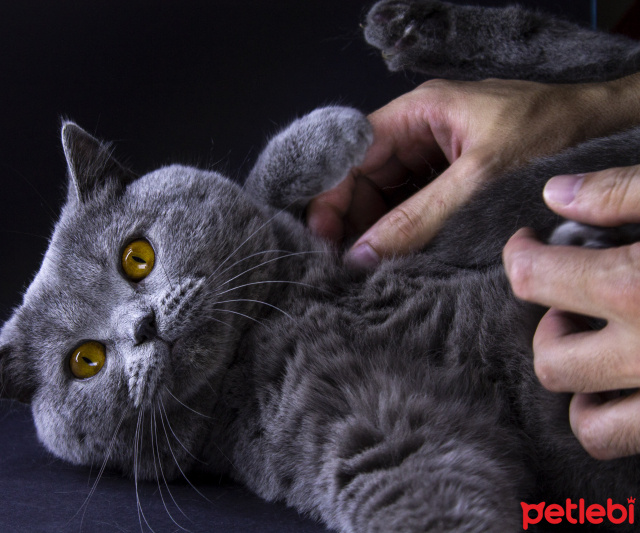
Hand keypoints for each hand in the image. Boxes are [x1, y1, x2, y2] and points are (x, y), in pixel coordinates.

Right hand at [307, 75, 639, 266]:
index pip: (351, 151)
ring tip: (367, 269)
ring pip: (388, 196)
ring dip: (376, 230)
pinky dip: (404, 233)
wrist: (612, 130)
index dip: (329, 192)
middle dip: (351, 218)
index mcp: (419, 112)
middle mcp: (423, 132)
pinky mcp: (456, 180)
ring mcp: (439, 157)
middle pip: (364, 177)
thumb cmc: (555, 135)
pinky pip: (415, 207)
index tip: (319, 234)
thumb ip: (418, 219)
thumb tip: (364, 256)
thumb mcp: (480, 180)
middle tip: (343, 263)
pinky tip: (397, 259)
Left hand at [503, 164, 639, 458]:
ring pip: (584, 418)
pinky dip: (611, 419)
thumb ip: (620, 193)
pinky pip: (622, 442)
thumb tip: (555, 194)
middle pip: (549, 356)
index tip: (528, 246)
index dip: (519, 257)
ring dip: (580, 380)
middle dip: (552, 324)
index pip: (531, 279)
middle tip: (577, 298)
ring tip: (602, 343)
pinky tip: (623, 381)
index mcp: (633, 286)